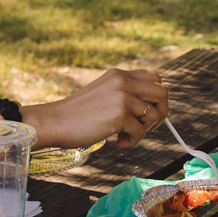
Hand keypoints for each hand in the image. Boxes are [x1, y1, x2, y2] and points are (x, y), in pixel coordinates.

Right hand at [31, 68, 169, 148]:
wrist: (54, 121)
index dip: (157, 97)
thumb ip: (124, 95)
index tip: (148, 112)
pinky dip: (133, 141)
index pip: (155, 78)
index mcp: (119, 75)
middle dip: (160, 113)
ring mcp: (122, 97)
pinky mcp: (119, 114)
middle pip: (163, 93)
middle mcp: (123, 81)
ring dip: (145, 130)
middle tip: (145, 127)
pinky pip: (140, 132)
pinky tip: (118, 142)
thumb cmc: (77, 114)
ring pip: (154, 115)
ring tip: (126, 135)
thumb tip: (152, 110)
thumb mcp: (104, 94)